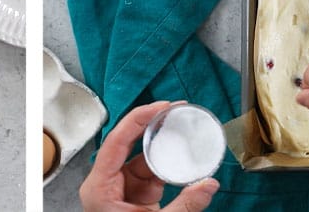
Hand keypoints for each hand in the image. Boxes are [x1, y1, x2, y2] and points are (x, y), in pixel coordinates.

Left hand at [79, 101, 218, 211]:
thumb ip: (184, 206)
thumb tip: (210, 185)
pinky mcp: (135, 194)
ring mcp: (121, 188)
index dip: (137, 119)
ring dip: (161, 142)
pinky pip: (150, 171)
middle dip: (151, 123)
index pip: (115, 141)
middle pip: (127, 143)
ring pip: (141, 156)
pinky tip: (180, 151)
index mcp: (99, 187)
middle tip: (173, 108)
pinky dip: (166, 162)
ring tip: (179, 124)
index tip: (159, 107)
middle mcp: (106, 182)